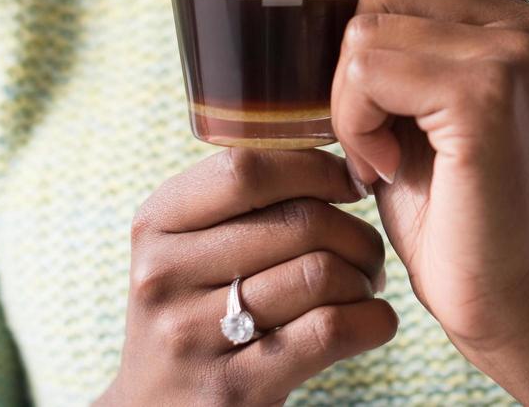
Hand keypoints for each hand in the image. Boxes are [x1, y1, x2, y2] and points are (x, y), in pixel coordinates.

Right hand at [97, 149, 396, 405]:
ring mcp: (192, 336)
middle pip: (299, 221)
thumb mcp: (187, 249)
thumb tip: (339, 145)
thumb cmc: (195, 313)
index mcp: (155, 224)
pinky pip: (330, 331)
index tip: (349, 184)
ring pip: (320, 273)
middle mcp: (163, 275)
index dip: (316, 167)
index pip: (247, 168)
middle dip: (356, 230)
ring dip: (365, 278)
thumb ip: (239, 199)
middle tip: (369, 251)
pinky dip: (373, 320)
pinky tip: (373, 322)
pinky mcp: (232, 390)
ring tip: (364, 287)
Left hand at [331, 0, 528, 357]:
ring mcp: (515, 52)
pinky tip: (388, 167)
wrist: (499, 296)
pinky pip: (367, 64)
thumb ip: (409, 21)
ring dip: (347, 94)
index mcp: (520, 14)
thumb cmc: (447, 200)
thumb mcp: (421, 95)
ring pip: (366, 18)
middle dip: (353, 48)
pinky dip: (354, 121)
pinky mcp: (487, 94)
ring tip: (384, 149)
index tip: (383, 62)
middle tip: (379, 123)